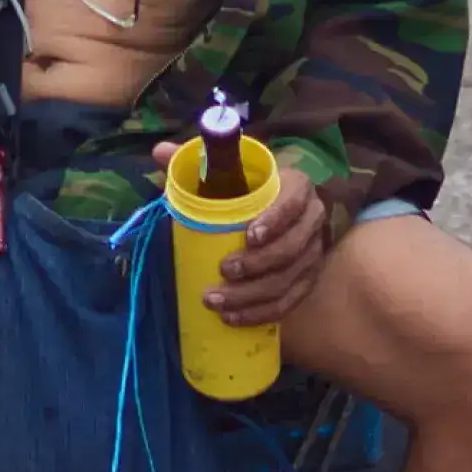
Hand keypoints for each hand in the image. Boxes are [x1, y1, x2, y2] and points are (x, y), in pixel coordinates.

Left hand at [154, 140, 332, 325]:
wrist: (276, 207)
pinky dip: (261, 314)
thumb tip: (159, 152)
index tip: (248, 236)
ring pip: (288, 282)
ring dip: (251, 297)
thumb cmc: (247, 185)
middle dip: (256, 266)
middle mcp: (312, 221)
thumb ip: (196, 159)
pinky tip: (233, 319)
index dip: (275, 221)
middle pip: (290, 250)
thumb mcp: (227, 168)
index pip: (293, 204)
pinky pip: (289, 303)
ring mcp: (313, 254)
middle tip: (222, 271)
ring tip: (216, 302)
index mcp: (296, 187)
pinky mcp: (307, 280)